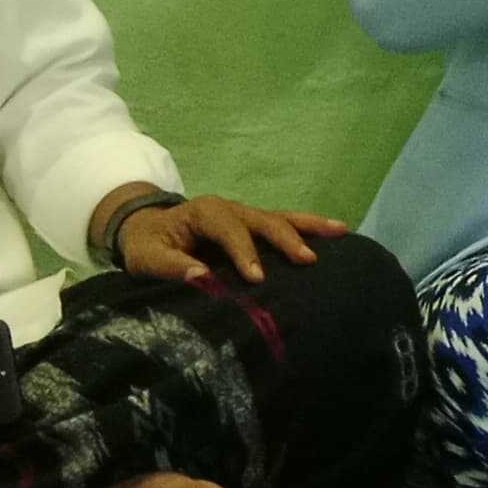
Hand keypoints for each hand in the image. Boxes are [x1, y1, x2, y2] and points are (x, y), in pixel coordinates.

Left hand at [113, 191, 345, 285]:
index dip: (244, 252)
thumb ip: (170, 266)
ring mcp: (246, 214)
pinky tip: (336, 232)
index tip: (257, 279)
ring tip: (341, 230)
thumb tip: (199, 276)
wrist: (149, 229)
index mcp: (204, 213)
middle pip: (264, 220)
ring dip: (311, 225)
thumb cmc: (149, 245)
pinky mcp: (256, 225)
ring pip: (282, 216)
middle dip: (287, 239)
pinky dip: (310, 227)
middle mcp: (231, 208)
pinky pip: (286, 223)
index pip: (229, 229)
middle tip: (308, 260)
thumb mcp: (147, 258)